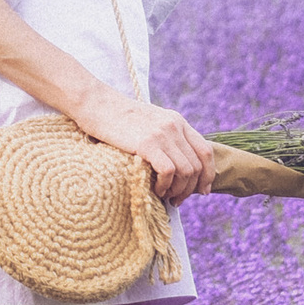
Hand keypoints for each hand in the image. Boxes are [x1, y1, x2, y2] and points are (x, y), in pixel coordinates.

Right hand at [76, 80, 216, 205]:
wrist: (96, 104)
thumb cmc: (117, 117)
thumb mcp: (150, 121)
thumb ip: (166, 136)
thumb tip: (177, 163)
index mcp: (177, 121)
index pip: (205, 151)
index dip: (207, 174)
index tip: (202, 191)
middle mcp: (174, 126)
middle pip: (197, 165)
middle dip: (191, 189)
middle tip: (177, 200)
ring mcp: (162, 134)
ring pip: (186, 171)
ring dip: (178, 190)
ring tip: (166, 197)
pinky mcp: (147, 143)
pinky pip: (169, 171)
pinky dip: (165, 185)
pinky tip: (155, 190)